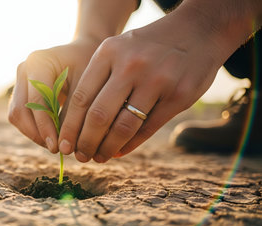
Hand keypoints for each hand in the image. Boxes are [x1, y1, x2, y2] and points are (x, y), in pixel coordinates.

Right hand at [8, 38, 98, 152]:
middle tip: (57, 149)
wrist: (85, 52)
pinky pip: (21, 116)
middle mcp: (23, 69)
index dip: (45, 127)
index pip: (36, 100)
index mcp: (38, 61)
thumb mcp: (86, 87)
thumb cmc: (91, 66)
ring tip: (56, 146)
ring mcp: (19, 80)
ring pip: (16, 116)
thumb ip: (74, 114)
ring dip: (34, 134)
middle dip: (37, 134)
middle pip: (19, 110)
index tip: (58, 147)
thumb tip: (66, 146)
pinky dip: (34, 129)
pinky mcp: (21, 91)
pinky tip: (52, 138)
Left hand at [58, 6, 232, 162]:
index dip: (70, 127)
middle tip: (81, 156)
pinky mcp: (178, 97)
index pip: (81, 98)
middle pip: (99, 115)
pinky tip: (119, 151)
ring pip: (123, 126)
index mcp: (108, 52)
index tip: (63, 144)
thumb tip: (78, 123)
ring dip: (107, 148)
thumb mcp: (118, 49)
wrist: (198, 30)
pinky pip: (147, 128)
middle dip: (86, 142)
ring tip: (99, 157)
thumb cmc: (147, 46)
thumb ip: (99, 78)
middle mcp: (131, 66)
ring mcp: (157, 81)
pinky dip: (130, 144)